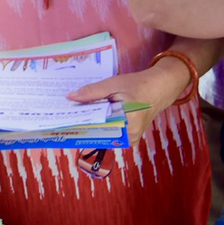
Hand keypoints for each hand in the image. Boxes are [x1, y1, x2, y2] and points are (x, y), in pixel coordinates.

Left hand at [70, 57, 190, 145]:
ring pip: (104, 133)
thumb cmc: (139, 85)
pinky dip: (101, 124)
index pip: (97, 126)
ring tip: (75, 114)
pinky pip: (110, 133)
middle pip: (99, 131)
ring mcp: (130, 140)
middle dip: (83, 122)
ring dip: (91, 123)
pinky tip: (90, 116)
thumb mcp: (114, 84)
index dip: (79, 121)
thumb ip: (93, 92)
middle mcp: (130, 136)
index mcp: (128, 123)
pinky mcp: (130, 138)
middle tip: (65, 114)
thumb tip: (70, 97)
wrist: (160, 88)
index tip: (63, 118)